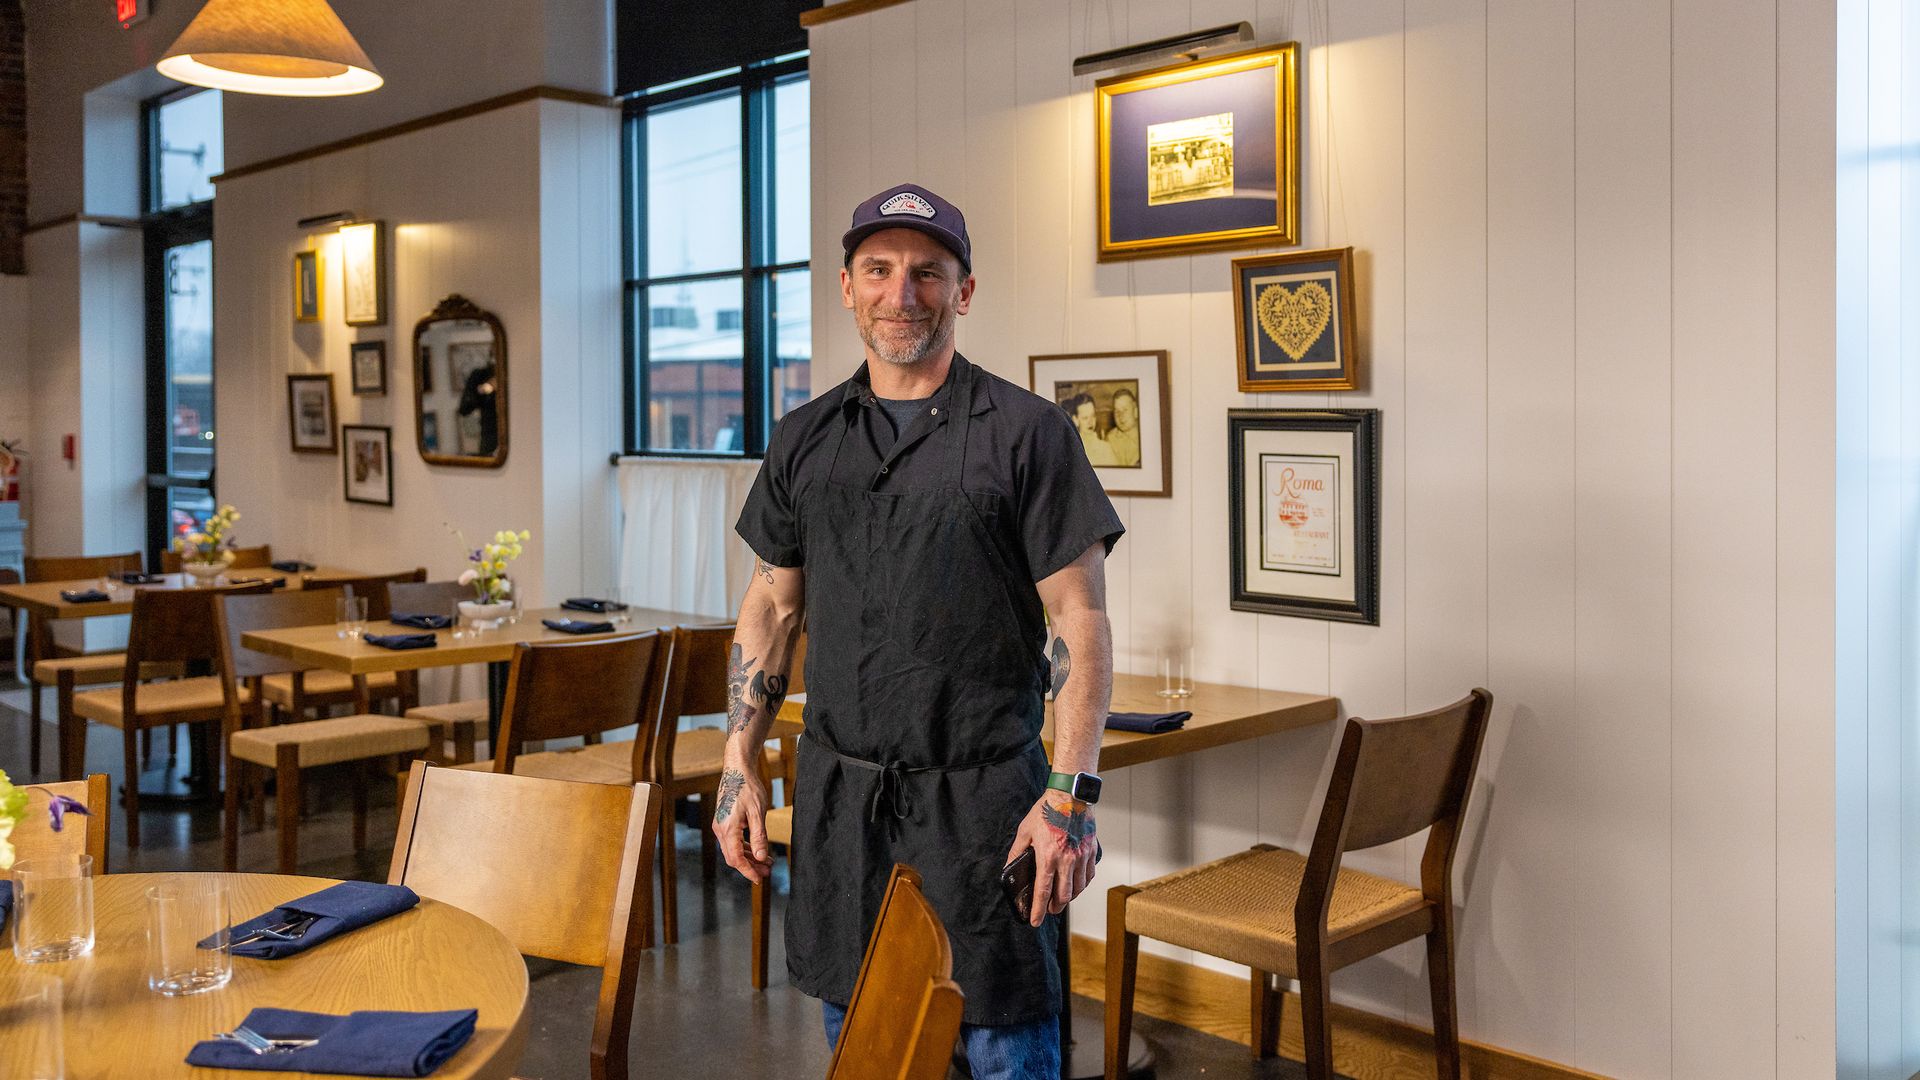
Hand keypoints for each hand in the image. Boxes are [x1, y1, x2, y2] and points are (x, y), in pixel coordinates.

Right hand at [712, 764, 773, 883]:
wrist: (737, 769)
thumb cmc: (748, 787)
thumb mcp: (758, 813)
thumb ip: (759, 836)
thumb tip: (761, 858)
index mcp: (727, 829)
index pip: (736, 859)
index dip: (748, 871)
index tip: (760, 879)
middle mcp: (720, 829)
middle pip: (733, 857)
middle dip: (750, 867)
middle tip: (767, 871)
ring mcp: (720, 825)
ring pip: (733, 850)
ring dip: (749, 858)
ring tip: (767, 862)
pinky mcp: (724, 821)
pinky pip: (733, 841)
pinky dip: (745, 847)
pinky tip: (758, 849)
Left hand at [1003, 792, 1097, 926]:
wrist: (1070, 795)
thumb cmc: (1047, 810)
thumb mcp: (1025, 830)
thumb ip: (1017, 851)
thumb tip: (1009, 867)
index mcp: (1048, 856)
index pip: (1043, 891)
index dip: (1039, 909)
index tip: (1035, 921)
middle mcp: (1067, 859)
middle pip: (1063, 895)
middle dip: (1055, 907)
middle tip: (1049, 910)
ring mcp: (1081, 856)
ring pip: (1078, 888)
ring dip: (1069, 898)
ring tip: (1061, 899)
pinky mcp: (1091, 851)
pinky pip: (1089, 876)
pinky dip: (1082, 885)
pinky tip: (1076, 885)